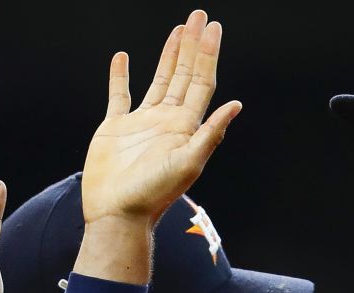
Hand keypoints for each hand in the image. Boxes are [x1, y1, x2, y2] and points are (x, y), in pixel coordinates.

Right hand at [83, 10, 238, 224]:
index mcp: (186, 126)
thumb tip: (236, 105)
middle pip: (185, 74)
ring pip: (160, 80)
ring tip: (178, 30)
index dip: (208, 54)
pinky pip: (120, 95)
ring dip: (169, 55)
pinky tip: (123, 58)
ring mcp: (143, 123)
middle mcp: (168, 121)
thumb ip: (211, 133)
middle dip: (193, 45)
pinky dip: (121, 76)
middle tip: (199, 15)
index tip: (213, 28)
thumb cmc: (154, 194)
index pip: (202, 82)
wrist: (118, 213)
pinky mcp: (117, 128)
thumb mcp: (188, 163)